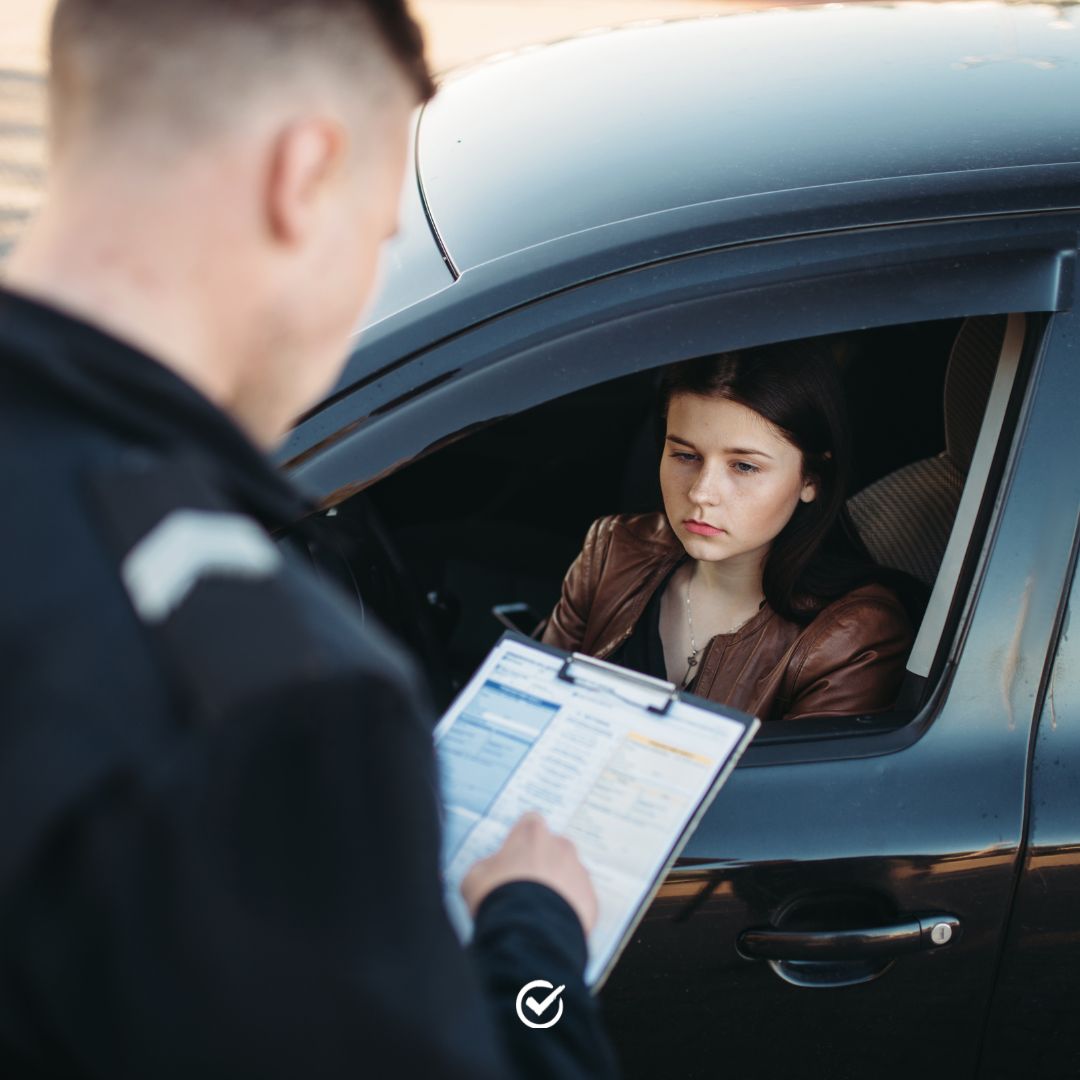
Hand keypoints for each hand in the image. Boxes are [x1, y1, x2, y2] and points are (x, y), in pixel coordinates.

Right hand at [460, 812, 597, 934]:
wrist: (528, 934)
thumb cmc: (499, 898)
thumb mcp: (475, 877)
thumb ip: (487, 866)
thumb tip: (490, 870)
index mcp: (532, 833)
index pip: (530, 823)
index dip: (521, 840)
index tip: (514, 855)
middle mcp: (561, 846)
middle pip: (552, 848)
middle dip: (542, 863)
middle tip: (525, 887)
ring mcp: (579, 872)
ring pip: (569, 874)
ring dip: (557, 886)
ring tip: (539, 910)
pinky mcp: (591, 899)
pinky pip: (580, 900)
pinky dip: (569, 909)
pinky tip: (552, 923)